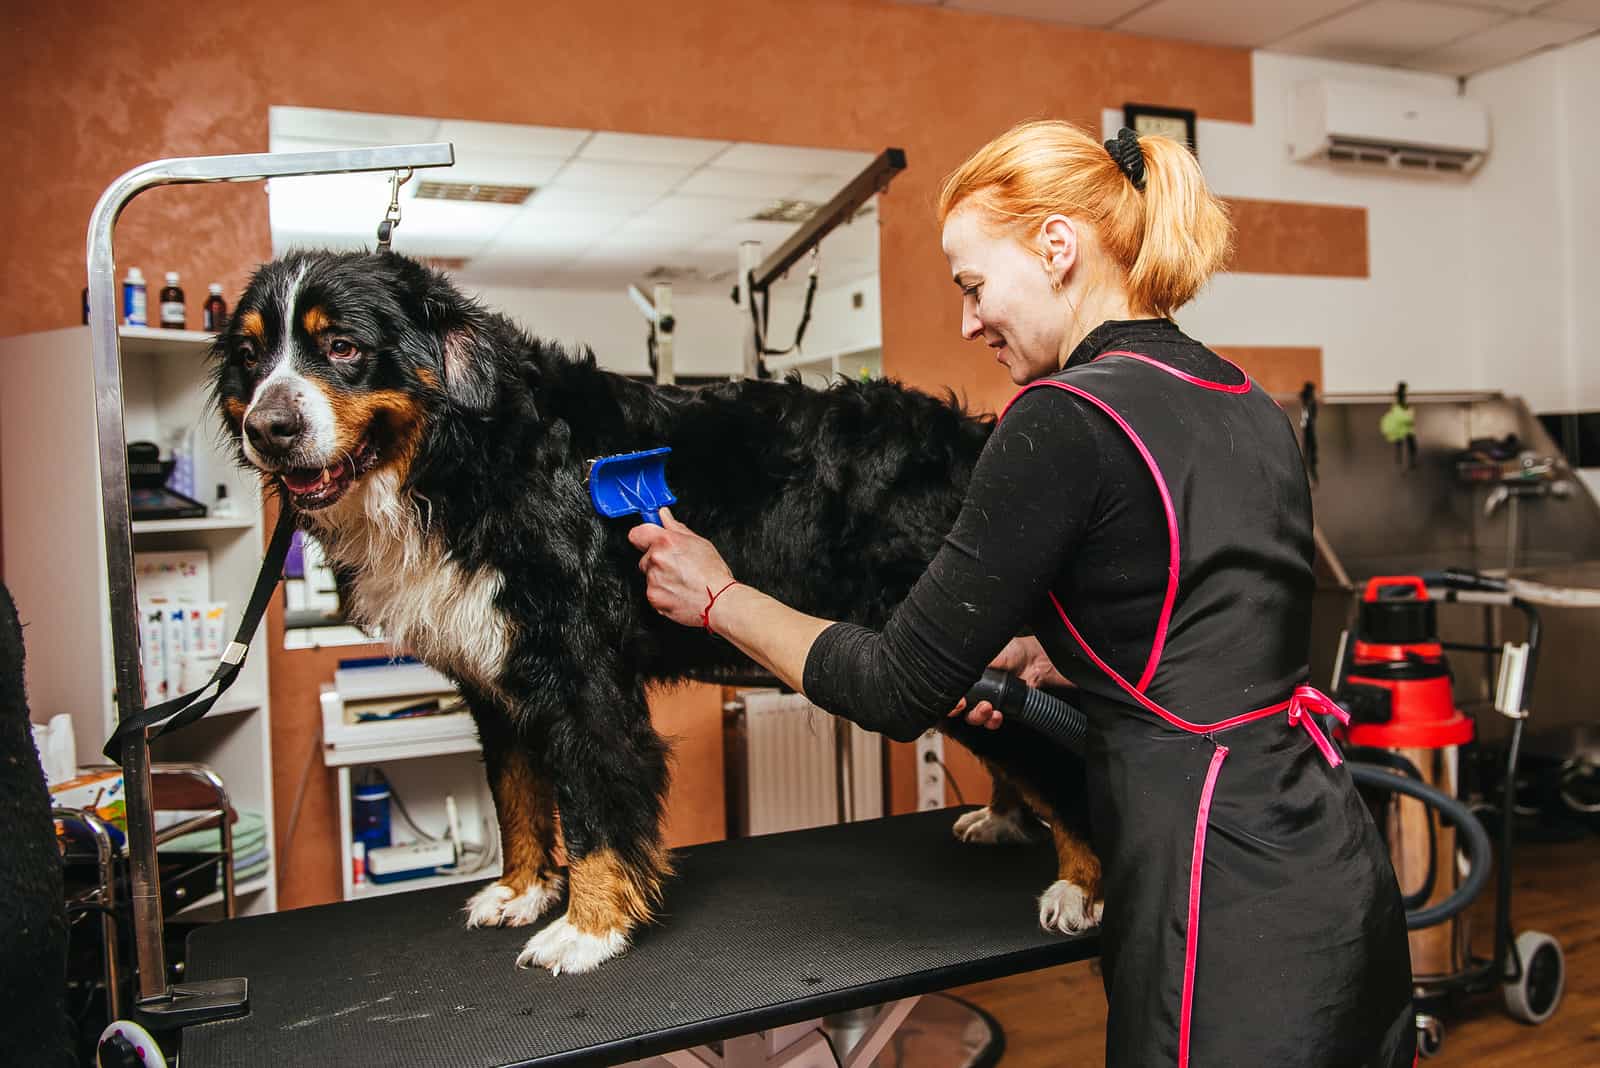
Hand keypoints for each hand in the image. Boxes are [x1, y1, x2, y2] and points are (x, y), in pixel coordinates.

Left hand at [628, 507, 735, 629]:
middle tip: (676, 565)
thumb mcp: (699, 542)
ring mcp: (653, 579)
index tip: (650, 539)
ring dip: (660, 577)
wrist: (718, 601)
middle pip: (645, 556)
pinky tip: (678, 591)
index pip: (638, 533)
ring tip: (681, 580)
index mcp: (665, 541)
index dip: (644, 536)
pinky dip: (662, 592)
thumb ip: (676, 527)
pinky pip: (653, 591)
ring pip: (649, 575)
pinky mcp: (653, 597)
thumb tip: (664, 516)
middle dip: (656, 560)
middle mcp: (656, 559)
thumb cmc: (713, 574)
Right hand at [947, 637, 1066, 729]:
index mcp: (967, 676)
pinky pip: (991, 721)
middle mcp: (974, 689)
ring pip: (973, 717)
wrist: (1034, 661)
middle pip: (957, 707)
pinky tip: (997, 714)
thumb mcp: (987, 653)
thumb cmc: (1012, 651)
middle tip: (962, 705)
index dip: (947, 699)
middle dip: (958, 709)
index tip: (952, 699)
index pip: (950, 690)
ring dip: (977, 716)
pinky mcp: (1001, 709)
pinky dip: (992, 721)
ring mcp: (987, 700)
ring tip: (987, 708)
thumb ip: (969, 662)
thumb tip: (954, 667)